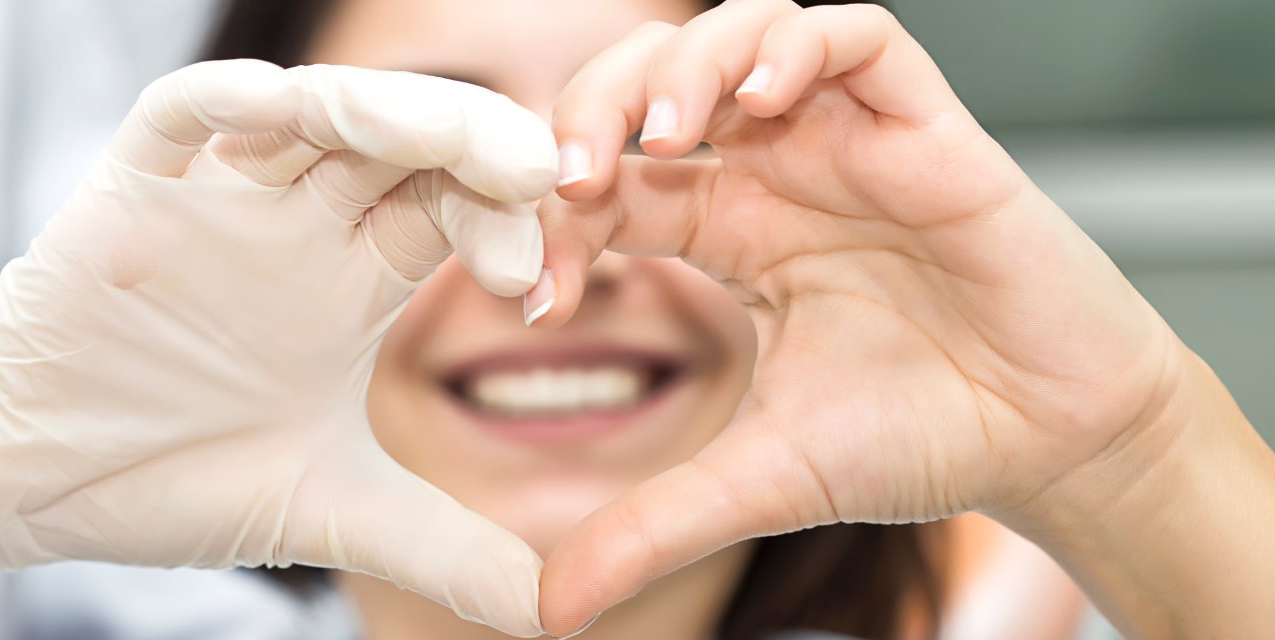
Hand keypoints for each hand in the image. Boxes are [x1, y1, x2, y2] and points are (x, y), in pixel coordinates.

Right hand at [0, 60, 553, 636]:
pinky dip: (225, 102)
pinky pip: (178, 117)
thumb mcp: (329, 512)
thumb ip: (444, 550)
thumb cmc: (169, 478)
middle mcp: (297, 222)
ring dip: (381, 107)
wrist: (30, 483)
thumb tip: (559, 618)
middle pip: (404, 143)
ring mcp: (216, 198)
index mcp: (353, 278)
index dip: (508, 226)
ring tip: (442, 136)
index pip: (454, 210)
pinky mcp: (129, 191)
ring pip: (311, 112)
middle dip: (474, 145)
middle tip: (537, 176)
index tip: (538, 284)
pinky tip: (276, 106)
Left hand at [531, 1, 1197, 633]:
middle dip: (592, 108)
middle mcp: (775, 172)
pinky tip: (761, 101)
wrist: (1053, 441)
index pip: (607, 183)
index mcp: (725, 231)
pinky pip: (857, 36)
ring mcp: (846, 140)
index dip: (554, 217)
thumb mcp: (758, 482)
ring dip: (682, 66)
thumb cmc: (920, 438)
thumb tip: (551, 610)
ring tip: (659, 137)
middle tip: (570, 174)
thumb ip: (652, 527)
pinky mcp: (925, 127)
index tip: (537, 293)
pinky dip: (796, 46)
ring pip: (741, 35)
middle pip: (652, 84)